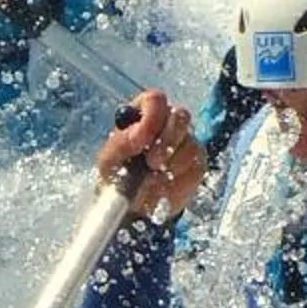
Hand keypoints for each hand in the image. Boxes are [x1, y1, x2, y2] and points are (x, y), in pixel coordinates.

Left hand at [96, 88, 208, 217]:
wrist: (132, 207)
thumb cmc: (117, 176)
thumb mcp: (109, 161)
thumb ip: (121, 143)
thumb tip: (139, 134)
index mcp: (143, 113)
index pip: (155, 100)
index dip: (151, 118)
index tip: (141, 141)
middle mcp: (168, 121)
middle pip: (181, 116)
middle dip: (166, 142)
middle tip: (152, 164)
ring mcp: (186, 141)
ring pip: (190, 145)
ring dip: (169, 168)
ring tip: (150, 182)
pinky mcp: (197, 162)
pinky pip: (195, 167)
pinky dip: (178, 183)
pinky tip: (163, 189)